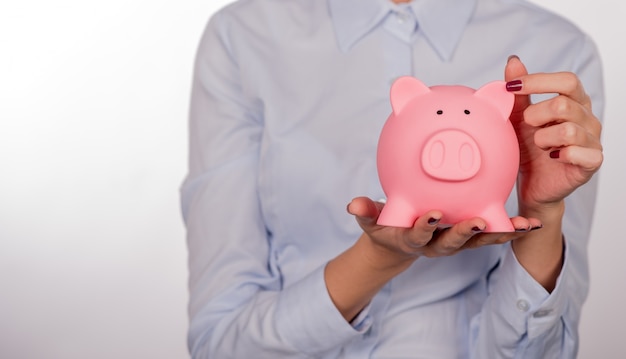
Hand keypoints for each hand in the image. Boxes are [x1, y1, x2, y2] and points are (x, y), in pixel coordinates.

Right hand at [347, 197, 541, 264]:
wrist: (399, 242)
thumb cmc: (386, 226)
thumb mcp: (373, 222)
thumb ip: (366, 213)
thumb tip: (352, 205)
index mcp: (414, 239)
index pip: (419, 235)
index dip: (425, 227)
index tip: (432, 214)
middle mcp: (437, 245)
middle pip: (454, 243)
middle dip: (467, 234)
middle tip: (479, 222)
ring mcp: (456, 243)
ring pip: (480, 241)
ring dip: (501, 234)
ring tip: (523, 226)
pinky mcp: (470, 238)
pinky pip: (492, 233)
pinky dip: (511, 230)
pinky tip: (532, 223)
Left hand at [504, 56, 602, 213]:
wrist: (531, 184)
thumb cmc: (528, 148)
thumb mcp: (518, 118)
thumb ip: (519, 93)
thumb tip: (513, 61)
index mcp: (573, 102)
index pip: (567, 80)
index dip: (538, 81)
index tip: (510, 87)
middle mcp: (587, 118)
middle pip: (564, 104)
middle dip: (535, 115)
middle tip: (526, 126)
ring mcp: (592, 140)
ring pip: (568, 130)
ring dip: (543, 138)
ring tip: (539, 145)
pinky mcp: (592, 162)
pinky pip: (581, 152)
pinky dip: (560, 154)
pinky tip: (552, 157)